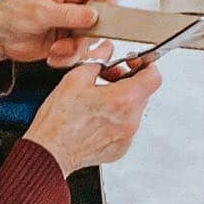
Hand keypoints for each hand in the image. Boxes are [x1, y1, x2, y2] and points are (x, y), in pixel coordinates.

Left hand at [0, 0, 116, 68]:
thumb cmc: (11, 14)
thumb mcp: (41, 11)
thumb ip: (70, 13)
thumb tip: (93, 15)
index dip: (109, 2)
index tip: (109, 17)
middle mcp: (73, 4)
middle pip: (100, 18)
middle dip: (86, 34)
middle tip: (75, 39)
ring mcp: (72, 23)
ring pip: (90, 39)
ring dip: (74, 49)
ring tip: (56, 48)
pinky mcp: (68, 41)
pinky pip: (79, 52)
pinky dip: (67, 57)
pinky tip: (53, 53)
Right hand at [21, 57, 160, 174]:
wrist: (49, 152)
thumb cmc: (59, 121)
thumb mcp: (75, 78)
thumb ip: (98, 60)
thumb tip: (106, 51)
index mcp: (123, 100)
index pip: (154, 77)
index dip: (145, 65)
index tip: (133, 62)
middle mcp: (130, 121)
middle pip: (143, 93)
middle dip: (128, 81)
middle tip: (108, 77)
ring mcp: (126, 137)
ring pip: (134, 110)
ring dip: (122, 100)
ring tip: (98, 98)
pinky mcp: (120, 149)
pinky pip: (125, 127)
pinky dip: (116, 119)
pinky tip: (96, 117)